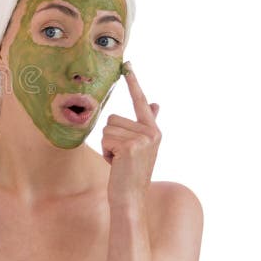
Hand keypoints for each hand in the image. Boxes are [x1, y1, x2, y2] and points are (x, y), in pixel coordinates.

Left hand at [101, 61, 161, 208]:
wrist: (130, 197)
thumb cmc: (131, 171)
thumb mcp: (141, 146)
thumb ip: (147, 123)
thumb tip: (155, 103)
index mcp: (153, 130)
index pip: (140, 102)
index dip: (133, 82)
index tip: (127, 64)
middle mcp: (151, 133)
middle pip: (112, 118)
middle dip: (110, 137)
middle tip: (121, 156)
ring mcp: (142, 140)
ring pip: (106, 128)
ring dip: (107, 146)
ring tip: (120, 161)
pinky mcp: (129, 147)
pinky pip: (105, 140)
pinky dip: (105, 153)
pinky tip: (117, 165)